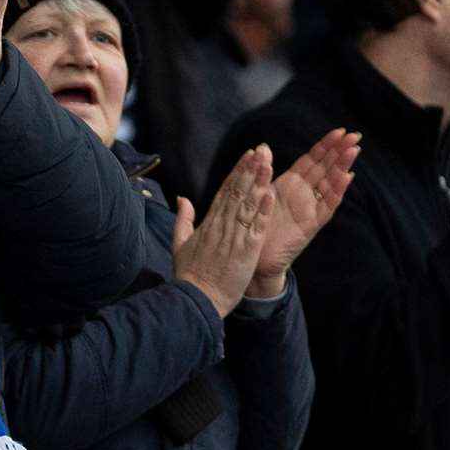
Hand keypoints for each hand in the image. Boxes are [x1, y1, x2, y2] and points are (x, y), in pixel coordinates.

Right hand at [175, 146, 274, 317]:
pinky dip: (262, 210)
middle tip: (261, 150)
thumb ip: (183, 219)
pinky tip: (270, 194)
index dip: (237, 172)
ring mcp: (234, 237)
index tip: (247, 156)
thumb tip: (182, 198)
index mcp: (208, 223)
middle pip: (237, 192)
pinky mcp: (245, 251)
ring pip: (247, 204)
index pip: (224, 191)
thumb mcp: (180, 243)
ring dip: (258, 183)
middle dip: (249, 170)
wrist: (196, 299)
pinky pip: (256, 227)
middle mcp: (221, 225)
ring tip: (268, 163)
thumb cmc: (188, 275)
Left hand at [251, 128, 358, 295]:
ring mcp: (309, 209)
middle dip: (340, 151)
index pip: (312, 160)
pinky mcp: (310, 226)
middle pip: (326, 168)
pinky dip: (336, 192)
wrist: (253, 257)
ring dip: (342, 167)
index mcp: (291, 184)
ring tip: (353, 151)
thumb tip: (263, 146)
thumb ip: (264, 171)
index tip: (339, 130)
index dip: (325, 145)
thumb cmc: (256, 224)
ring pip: (330, 184)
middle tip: (356, 135)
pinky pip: (326, 207)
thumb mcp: (259, 192)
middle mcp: (304, 195)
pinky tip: (346, 178)